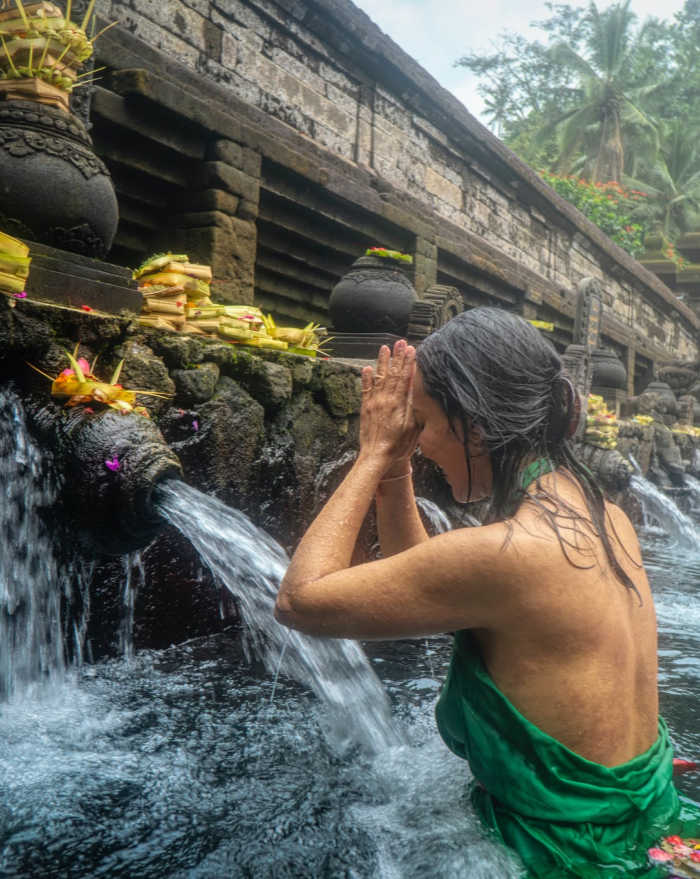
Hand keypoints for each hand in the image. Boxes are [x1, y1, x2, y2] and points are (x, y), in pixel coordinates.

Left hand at [360, 340, 418, 471]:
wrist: (376, 456)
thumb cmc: (398, 445)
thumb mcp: (413, 426)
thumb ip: (413, 406)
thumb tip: (416, 388)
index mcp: (398, 403)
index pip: (404, 377)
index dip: (408, 362)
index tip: (411, 349)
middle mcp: (384, 399)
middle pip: (393, 373)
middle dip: (397, 357)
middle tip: (400, 342)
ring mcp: (373, 402)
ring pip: (379, 377)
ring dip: (382, 362)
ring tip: (385, 348)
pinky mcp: (366, 408)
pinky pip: (366, 389)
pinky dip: (366, 378)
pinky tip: (367, 368)